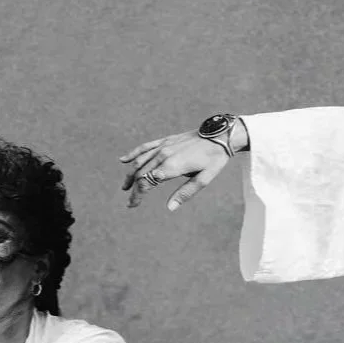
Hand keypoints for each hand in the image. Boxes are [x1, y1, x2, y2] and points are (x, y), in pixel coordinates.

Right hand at [118, 121, 245, 210]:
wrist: (220, 135)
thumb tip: (170, 208)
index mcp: (171, 166)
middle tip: (130, 201)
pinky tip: (123, 160)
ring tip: (125, 186)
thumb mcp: (204, 179)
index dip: (137, 195)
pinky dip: (133, 154)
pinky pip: (145, 147)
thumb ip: (185, 193)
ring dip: (130, 175)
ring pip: (140, 161)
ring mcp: (163, 146)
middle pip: (141, 174)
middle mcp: (163, 155)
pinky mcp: (166, 140)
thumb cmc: (214, 159)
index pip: (146, 183)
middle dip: (133, 189)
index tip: (132, 205)